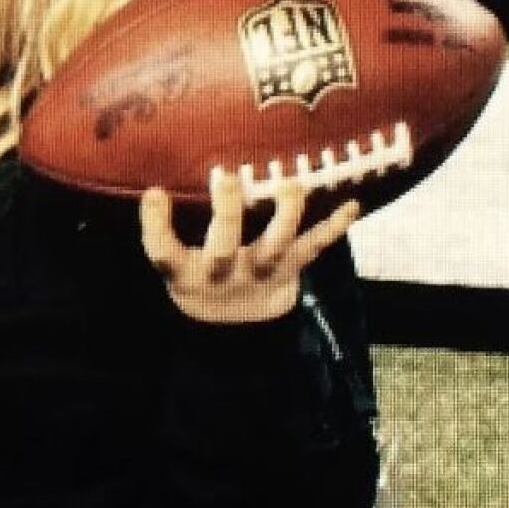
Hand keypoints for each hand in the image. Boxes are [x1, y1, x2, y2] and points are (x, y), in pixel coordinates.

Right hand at [141, 174, 359, 324]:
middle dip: (226, 213)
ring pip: (275, 247)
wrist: (232, 334)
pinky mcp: (290, 272)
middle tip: (224, 176)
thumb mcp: (177, 262)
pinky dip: (334, 227)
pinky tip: (352, 205)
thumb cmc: (200, 277)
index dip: (155, 226)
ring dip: (285, 216)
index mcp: (186, 273)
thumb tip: (159, 173)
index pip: (163, 252)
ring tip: (291, 185)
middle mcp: (223, 276)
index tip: (155, 192)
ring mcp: (260, 275)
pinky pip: (313, 248)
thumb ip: (168, 226)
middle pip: (223, 249)